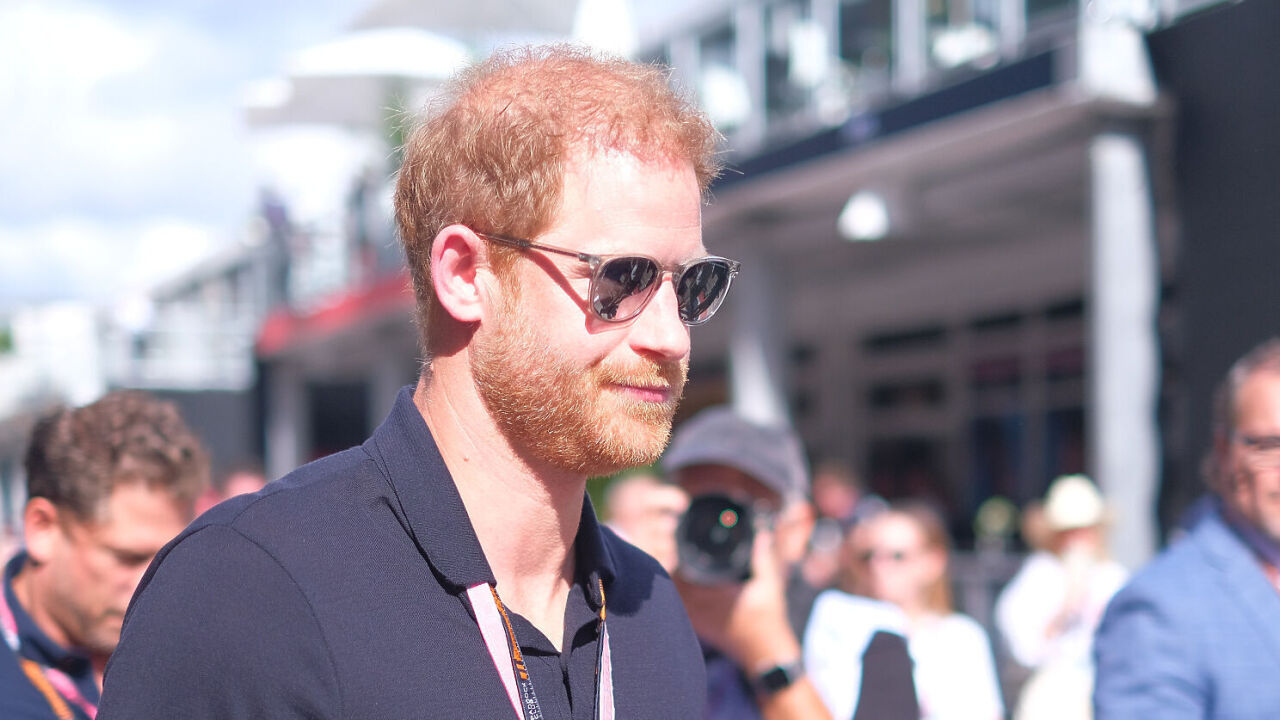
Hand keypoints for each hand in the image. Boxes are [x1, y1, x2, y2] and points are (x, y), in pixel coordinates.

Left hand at [674, 527, 799, 668]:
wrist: (765, 654)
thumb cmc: (768, 620)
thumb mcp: (769, 586)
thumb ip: (763, 558)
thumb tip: (761, 534)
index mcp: (714, 595)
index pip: (682, 573)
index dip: (680, 558)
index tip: (686, 548)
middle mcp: (700, 608)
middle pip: (673, 583)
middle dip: (678, 567)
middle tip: (686, 555)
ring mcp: (698, 620)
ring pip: (675, 596)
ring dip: (678, 582)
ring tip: (688, 569)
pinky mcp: (699, 628)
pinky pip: (681, 608)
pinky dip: (682, 597)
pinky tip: (692, 589)